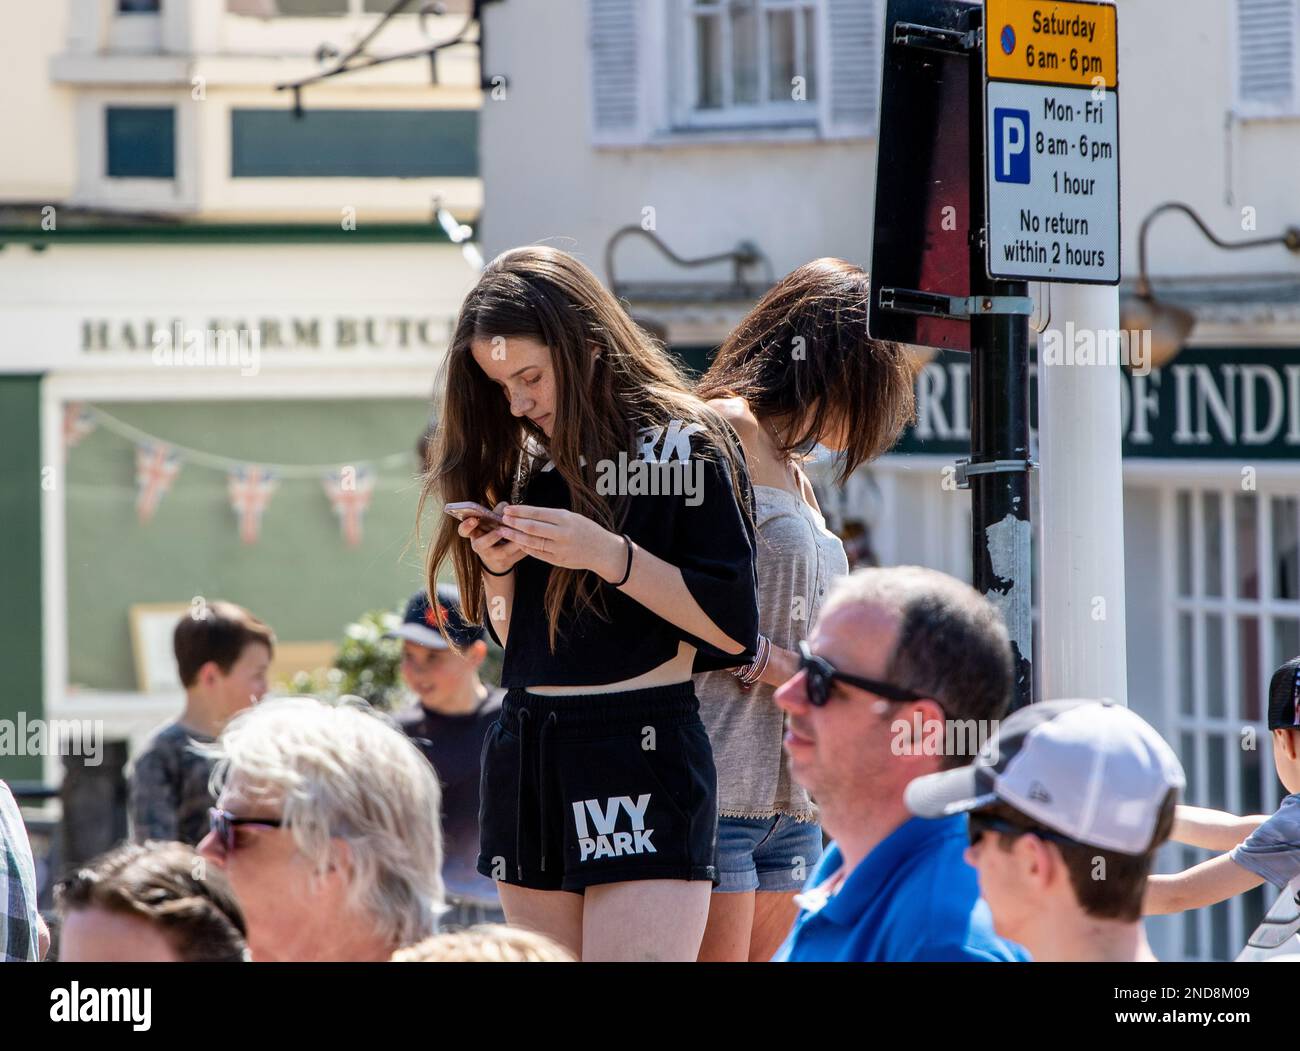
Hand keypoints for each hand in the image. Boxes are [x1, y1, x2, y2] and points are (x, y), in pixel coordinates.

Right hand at [458, 502, 526, 575]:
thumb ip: (496, 513)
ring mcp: (492, 557)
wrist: (498, 560)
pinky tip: (532, 538)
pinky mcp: (506, 563)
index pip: (463, 531)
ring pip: (503, 552)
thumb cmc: (493, 534)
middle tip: (501, 530)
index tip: (473, 519)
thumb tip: (506, 505)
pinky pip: (517, 556)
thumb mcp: (491, 523)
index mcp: (474, 534)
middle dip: (491, 537)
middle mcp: (480, 547)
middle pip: (481, 544)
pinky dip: (525, 547)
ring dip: (513, 542)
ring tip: (521, 533)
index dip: (466, 526)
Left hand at [498, 504, 625, 579]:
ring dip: (515, 536)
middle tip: (502, 518)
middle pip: (532, 527)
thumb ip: (551, 517)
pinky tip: (517, 543)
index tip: (508, 508)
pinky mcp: (558, 561)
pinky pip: (537, 554)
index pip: (537, 513)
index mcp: (565, 519)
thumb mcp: (572, 517)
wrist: (602, 550)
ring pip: (532, 542)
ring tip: (504, 531)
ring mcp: (559, 549)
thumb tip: (527, 513)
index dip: (520, 511)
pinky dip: (526, 548)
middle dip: (514, 523)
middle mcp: (562, 534)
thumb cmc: (586, 530)